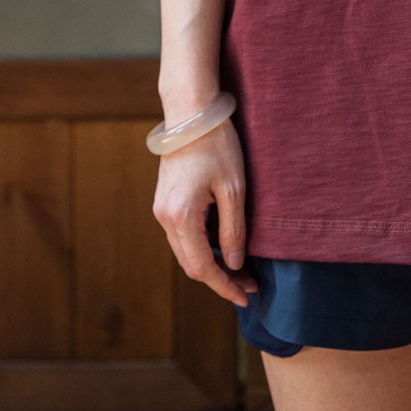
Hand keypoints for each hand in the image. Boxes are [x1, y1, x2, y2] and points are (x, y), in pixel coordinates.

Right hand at [151, 117, 259, 306]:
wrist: (191, 113)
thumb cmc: (217, 146)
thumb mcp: (234, 188)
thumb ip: (233, 229)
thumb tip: (234, 264)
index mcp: (181, 217)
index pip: (202, 268)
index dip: (224, 286)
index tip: (245, 297)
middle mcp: (165, 218)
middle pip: (191, 264)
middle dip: (220, 278)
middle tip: (249, 284)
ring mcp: (161, 209)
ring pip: (185, 251)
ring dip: (211, 263)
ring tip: (240, 268)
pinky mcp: (164, 201)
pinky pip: (182, 235)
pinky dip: (201, 246)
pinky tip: (223, 245)